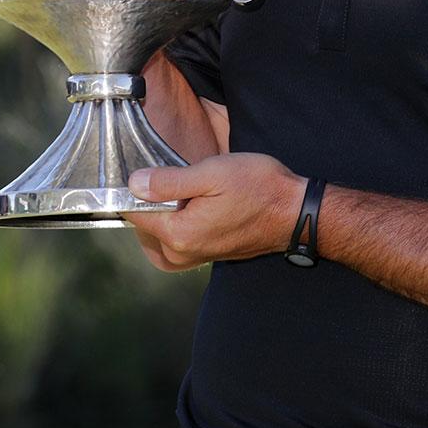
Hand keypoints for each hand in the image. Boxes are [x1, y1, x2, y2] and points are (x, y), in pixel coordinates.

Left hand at [124, 153, 305, 271]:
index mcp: (179, 234)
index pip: (133, 213)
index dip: (131, 188)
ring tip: (175, 188)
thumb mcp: (211, 174)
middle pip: (142, 226)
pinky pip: (174, 242)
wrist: (296, 212)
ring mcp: (195, 258)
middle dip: (145, 202)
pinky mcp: (206, 255)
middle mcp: (182, 253)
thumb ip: (168, 182)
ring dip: (159, 214)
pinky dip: (173, 224)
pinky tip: (187, 203)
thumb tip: (134, 183)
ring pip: (157, 236)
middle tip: (161, 175)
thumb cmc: (259, 188)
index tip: (140, 169)